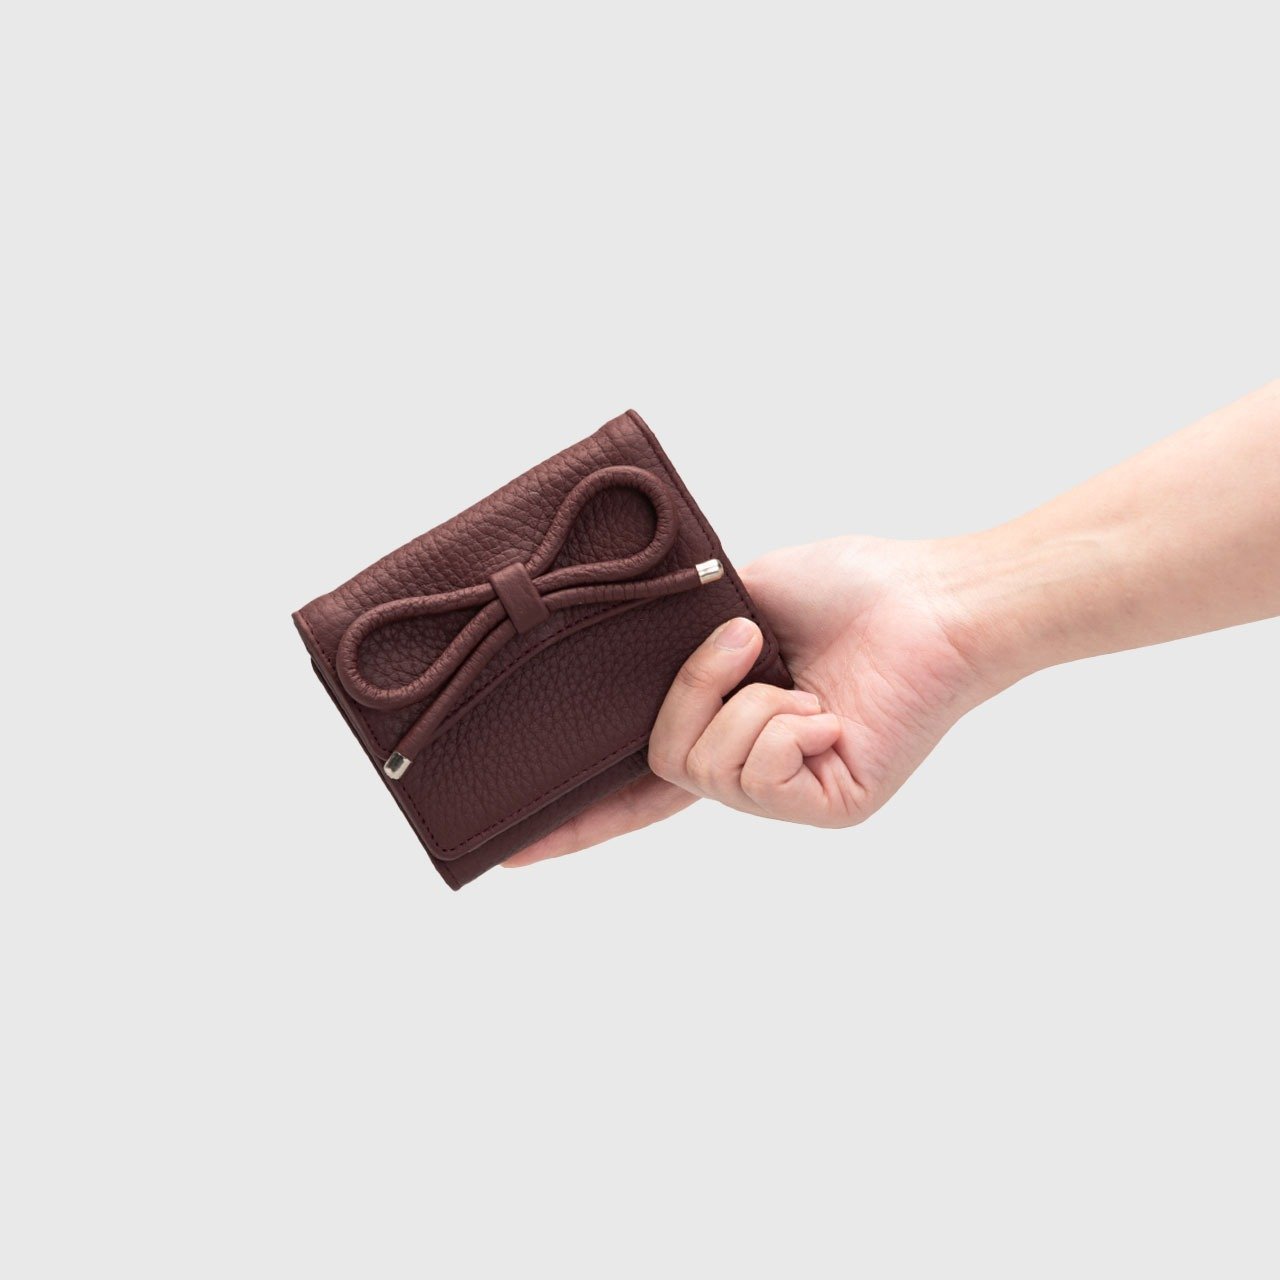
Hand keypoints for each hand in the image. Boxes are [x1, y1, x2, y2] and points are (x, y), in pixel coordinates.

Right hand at [504, 535, 988, 866]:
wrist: (931, 599)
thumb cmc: (851, 589)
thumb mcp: (737, 601)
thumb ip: (678, 639)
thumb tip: (628, 647)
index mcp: (728, 722)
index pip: (638, 784)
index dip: (577, 818)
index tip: (512, 850)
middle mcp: (753, 765)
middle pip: (663, 763)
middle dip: (690, 693)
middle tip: (748, 643)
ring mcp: (790, 793)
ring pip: (704, 768)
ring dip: (744, 700)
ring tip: (798, 673)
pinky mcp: (828, 806)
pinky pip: (759, 776)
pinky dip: (784, 724)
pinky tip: (826, 710)